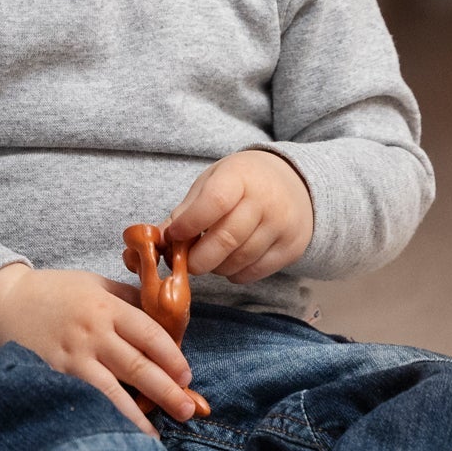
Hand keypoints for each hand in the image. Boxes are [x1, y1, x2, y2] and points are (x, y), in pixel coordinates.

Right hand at [0, 264, 196, 434]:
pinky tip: (125, 432)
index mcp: (106, 306)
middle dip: (169, 389)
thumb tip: (164, 317)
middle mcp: (93, 332)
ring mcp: (74, 356)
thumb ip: (127, 298)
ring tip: (164, 429)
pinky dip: (110, 417)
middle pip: (139, 365)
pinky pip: (91, 400)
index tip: (187, 375)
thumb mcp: (94, 283)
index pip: (150, 333)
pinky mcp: (57, 375)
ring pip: (116, 389)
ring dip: (144, 412)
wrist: (6, 302)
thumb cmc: (54, 291)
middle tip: (190, 408)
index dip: (172, 356)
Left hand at [166, 150, 313, 284]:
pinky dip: (233, 273)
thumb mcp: (213, 181)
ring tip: (207, 257)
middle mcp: (266, 201)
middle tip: (184, 261)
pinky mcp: (291, 248)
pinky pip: (254, 273)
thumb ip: (186, 209)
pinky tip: (228, 261)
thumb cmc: (243, 182)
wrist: (294, 183)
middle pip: (226, 239)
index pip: (214, 202)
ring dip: (215, 267)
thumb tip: (158, 239)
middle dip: (197, 258)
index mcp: (240, 177)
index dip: (189, 224)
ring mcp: (282, 226)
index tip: (174, 236)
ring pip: (239, 260)